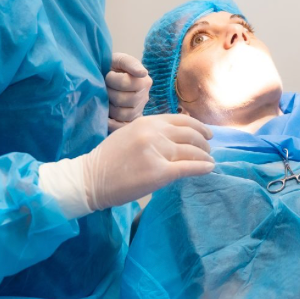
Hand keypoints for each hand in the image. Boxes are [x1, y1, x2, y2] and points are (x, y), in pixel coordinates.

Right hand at [38, 114, 213, 214]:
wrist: (90, 179)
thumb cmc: (107, 160)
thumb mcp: (129, 134)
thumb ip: (151, 132)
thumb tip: (176, 137)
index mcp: (146, 122)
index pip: (181, 120)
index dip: (198, 126)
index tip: (207, 134)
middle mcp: (154, 133)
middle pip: (190, 134)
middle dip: (203, 142)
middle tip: (208, 149)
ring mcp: (157, 152)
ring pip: (192, 151)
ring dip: (204, 156)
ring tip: (208, 160)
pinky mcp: (159, 172)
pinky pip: (189, 168)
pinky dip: (202, 167)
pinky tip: (209, 168)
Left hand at [106, 52, 150, 131]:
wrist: (105, 78)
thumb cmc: (112, 68)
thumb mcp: (119, 59)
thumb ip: (130, 63)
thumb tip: (143, 73)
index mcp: (144, 82)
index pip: (124, 83)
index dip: (111, 79)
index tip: (108, 74)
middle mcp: (144, 98)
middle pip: (122, 100)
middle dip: (108, 92)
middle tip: (105, 87)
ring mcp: (137, 111)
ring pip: (121, 114)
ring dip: (109, 106)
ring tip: (106, 98)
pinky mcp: (130, 122)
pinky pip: (121, 127)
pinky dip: (111, 123)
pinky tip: (106, 116)